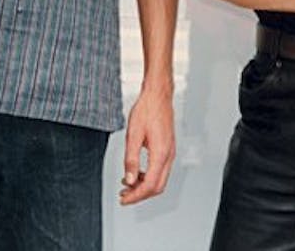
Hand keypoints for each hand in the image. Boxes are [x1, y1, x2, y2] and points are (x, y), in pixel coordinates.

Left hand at [119, 85, 174, 205]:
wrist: (158, 95)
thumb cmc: (147, 110)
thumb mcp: (133, 135)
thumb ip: (131, 160)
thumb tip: (129, 180)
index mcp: (161, 153)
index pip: (150, 185)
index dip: (136, 196)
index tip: (124, 198)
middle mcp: (168, 155)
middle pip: (157, 186)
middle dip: (140, 195)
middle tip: (124, 195)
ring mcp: (170, 152)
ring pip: (160, 179)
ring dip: (144, 186)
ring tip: (127, 185)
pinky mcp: (168, 148)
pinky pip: (160, 169)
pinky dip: (148, 176)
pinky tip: (137, 172)